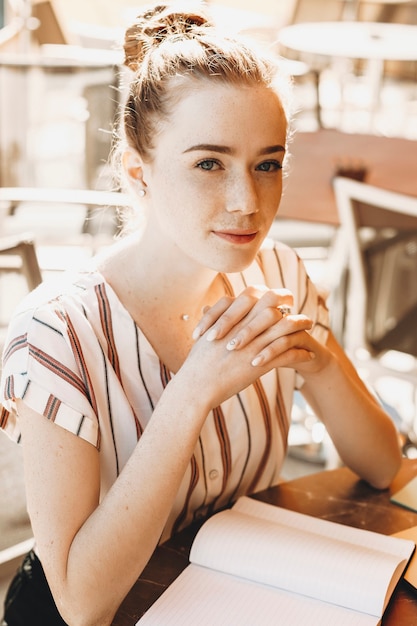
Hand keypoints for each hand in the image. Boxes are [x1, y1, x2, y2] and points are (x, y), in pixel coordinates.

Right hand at [180, 286, 320, 407]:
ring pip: (284, 327)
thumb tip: (209, 307)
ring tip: (310, 325)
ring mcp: (253, 345)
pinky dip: (300, 353)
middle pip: (272, 306)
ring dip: (301, 324)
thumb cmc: (197, 364)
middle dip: (288, 303)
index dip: (268, 294)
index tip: (277, 298)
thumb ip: (211, 319)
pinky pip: (287, 354)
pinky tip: (309, 354)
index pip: (254, 295)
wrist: (196, 386)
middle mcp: (243, 328)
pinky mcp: (260, 364)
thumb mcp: (203, 335)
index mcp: (230, 319)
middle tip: (294, 304)